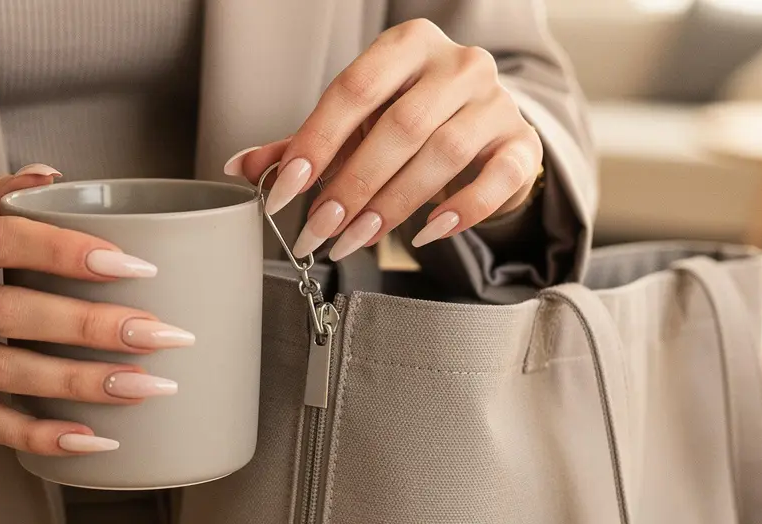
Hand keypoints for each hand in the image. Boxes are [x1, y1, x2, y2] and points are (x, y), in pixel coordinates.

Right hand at [0, 164, 192, 455]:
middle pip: (11, 314)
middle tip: (158, 333)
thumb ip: (0, 190)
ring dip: (80, 383)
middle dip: (90, 326)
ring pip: (5, 373)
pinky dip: (41, 435)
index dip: (67, 253)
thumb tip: (54, 178)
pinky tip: (92, 438)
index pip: (2, 241)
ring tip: (144, 385)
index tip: (133, 266)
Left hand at [224, 18, 543, 259]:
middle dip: (352, 184)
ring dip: (392, 206)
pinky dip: (461, 211)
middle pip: (400, 126)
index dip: (315, 142)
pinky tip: (424, 235)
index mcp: (408, 45)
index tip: (283, 190)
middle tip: (319, 229)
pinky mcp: (523, 144)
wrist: (483, 132)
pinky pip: (497, 179)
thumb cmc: (410, 123)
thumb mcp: (355, 125)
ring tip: (354, 240)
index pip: (355, 89)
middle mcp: (458, 64)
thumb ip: (304, 143)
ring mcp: (497, 103)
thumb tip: (238, 167)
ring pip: (443, 155)